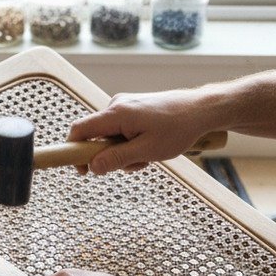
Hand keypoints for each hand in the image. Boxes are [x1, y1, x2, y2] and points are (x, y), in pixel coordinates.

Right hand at [68, 90, 217, 173]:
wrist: (202, 109)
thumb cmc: (178, 128)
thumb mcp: (147, 151)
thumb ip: (117, 159)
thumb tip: (93, 167)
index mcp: (116, 113)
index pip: (80, 130)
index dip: (74, 151)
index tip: (81, 169)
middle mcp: (117, 105)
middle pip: (97, 136)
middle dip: (110, 155)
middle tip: (134, 164)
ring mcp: (126, 105)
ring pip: (112, 136)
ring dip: (125, 151)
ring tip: (150, 154)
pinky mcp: (135, 108)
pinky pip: (123, 130)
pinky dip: (132, 142)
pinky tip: (152, 146)